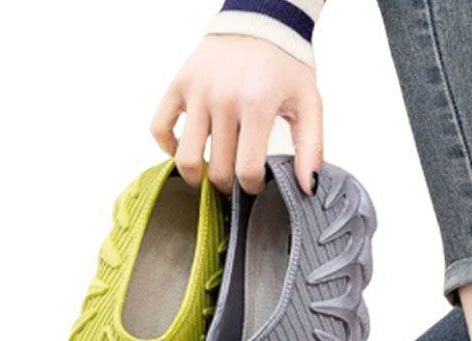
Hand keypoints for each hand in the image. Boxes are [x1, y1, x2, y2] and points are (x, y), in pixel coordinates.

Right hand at [151, 35, 322, 194]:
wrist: (261, 22)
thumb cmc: (286, 66)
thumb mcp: (309, 104)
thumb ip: (311, 149)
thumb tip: (308, 188)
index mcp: (256, 105)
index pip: (247, 170)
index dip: (252, 187)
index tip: (256, 184)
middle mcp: (223, 98)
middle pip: (218, 169)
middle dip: (228, 186)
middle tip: (236, 181)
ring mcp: (197, 91)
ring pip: (186, 157)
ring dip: (197, 177)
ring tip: (210, 174)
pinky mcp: (179, 84)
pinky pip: (160, 126)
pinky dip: (168, 146)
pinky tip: (186, 149)